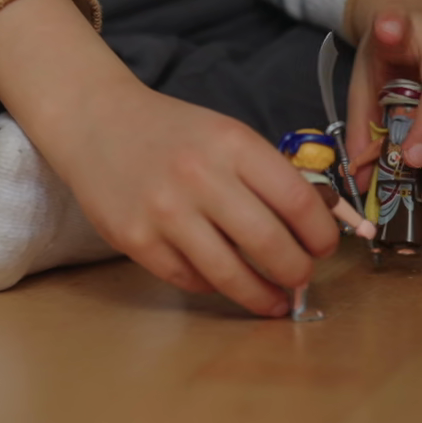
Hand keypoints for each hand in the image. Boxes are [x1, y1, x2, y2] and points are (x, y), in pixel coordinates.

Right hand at [0, 0, 340, 316]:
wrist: (97, 122)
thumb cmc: (173, 132)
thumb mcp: (226, 134)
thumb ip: (266, 174)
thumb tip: (315, 225)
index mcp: (232, 144)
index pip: (296, 200)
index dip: (320, 233)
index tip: (324, 246)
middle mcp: (199, 177)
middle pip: (269, 244)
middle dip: (297, 271)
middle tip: (302, 277)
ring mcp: (164, 212)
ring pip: (229, 274)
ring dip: (261, 295)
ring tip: (274, 300)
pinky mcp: (135, 240)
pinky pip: (189, 279)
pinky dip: (213, 285)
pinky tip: (223, 281)